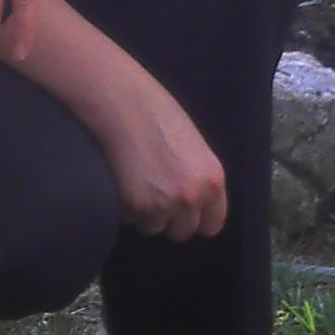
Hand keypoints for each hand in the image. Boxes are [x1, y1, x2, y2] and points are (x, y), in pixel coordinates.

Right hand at [95, 79, 226, 241]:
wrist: (122, 103)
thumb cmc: (156, 113)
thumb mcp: (194, 146)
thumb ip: (198, 177)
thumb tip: (195, 203)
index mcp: (213, 180)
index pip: (212, 224)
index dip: (197, 219)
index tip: (185, 213)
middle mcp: (192, 197)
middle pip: (182, 231)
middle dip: (169, 218)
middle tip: (155, 192)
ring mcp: (163, 205)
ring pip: (153, 227)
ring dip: (144, 213)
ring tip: (136, 181)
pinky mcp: (134, 207)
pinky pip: (130, 219)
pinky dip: (124, 206)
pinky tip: (122, 179)